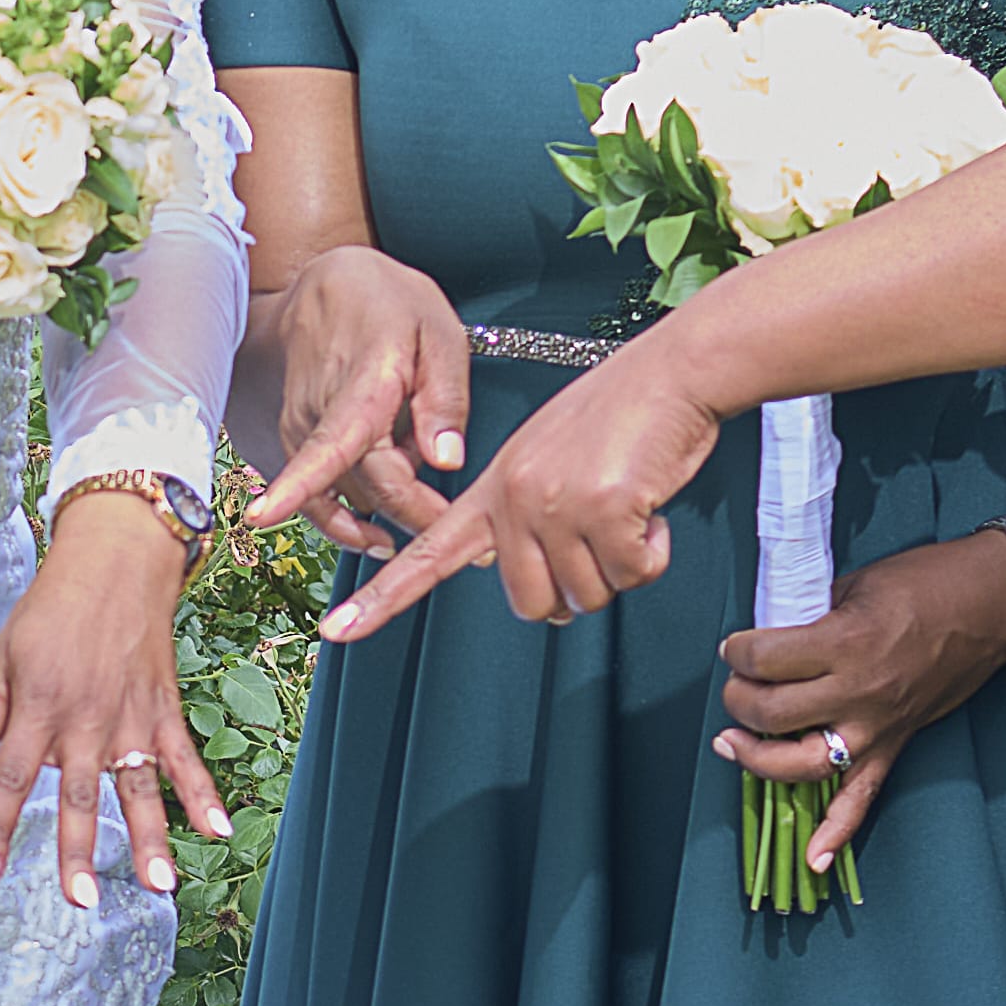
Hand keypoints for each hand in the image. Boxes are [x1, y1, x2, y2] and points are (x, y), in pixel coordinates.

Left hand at [0, 490, 230, 906]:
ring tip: (157, 886)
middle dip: (77, 847)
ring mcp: (129, 718)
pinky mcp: (161, 711)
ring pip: (138, 787)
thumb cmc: (47, 615)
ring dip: (149, 837)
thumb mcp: (0, 663)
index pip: (7, 779)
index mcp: (37, 708)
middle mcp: (84, 719)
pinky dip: (203, 793)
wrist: (112, 563)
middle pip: (77, 793)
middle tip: (77, 900)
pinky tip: (218, 831)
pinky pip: (185, 759)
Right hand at [238, 244, 468, 555]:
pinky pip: (319, 494)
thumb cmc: (389, 301)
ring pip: (348, 493)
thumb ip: (444, 397)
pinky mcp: (295, 438)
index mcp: (362, 386)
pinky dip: (345, 518)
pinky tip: (372, 532)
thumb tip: (446, 462)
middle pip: (368, 488)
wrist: (326, 283)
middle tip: (462, 524)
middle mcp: (319, 413)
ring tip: (421, 476)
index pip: (352, 457)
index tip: (434, 533)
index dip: (392, 504)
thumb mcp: (438, 331)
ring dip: (387, 505)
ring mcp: (301, 428)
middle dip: (415, 515)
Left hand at [327, 345, 729, 639]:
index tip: (335, 630)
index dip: (381, 598)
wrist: (671, 374)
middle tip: (605, 540)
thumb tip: (544, 600)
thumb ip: (527, 523)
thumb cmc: (621, 421)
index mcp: (491, 490)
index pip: (427, 554)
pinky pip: (633, 574)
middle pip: (532, 605)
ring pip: (587, 597)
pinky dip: (653, 554)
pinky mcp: (604, 507)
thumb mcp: (548, 463)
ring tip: (628, 510)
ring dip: (621, 566)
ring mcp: (554, 503)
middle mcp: (512, 498)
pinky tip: (651, 509)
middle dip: (576, 590)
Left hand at [707, 526, 1005, 879]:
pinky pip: (863, 798)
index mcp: (846, 642)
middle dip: (739, 699)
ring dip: (758, 761)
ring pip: (804, 764)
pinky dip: (836, 834)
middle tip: (737, 683)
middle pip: (773, 713)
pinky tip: (812, 860)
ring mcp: (878, 725)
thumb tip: (768, 633)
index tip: (736, 646)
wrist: (993, 603)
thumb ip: (809, 614)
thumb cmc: (927, 582)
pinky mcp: (896, 744)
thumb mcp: (855, 584)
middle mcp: (859, 691)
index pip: (766, 660)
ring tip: (733, 744)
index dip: (738, 651)